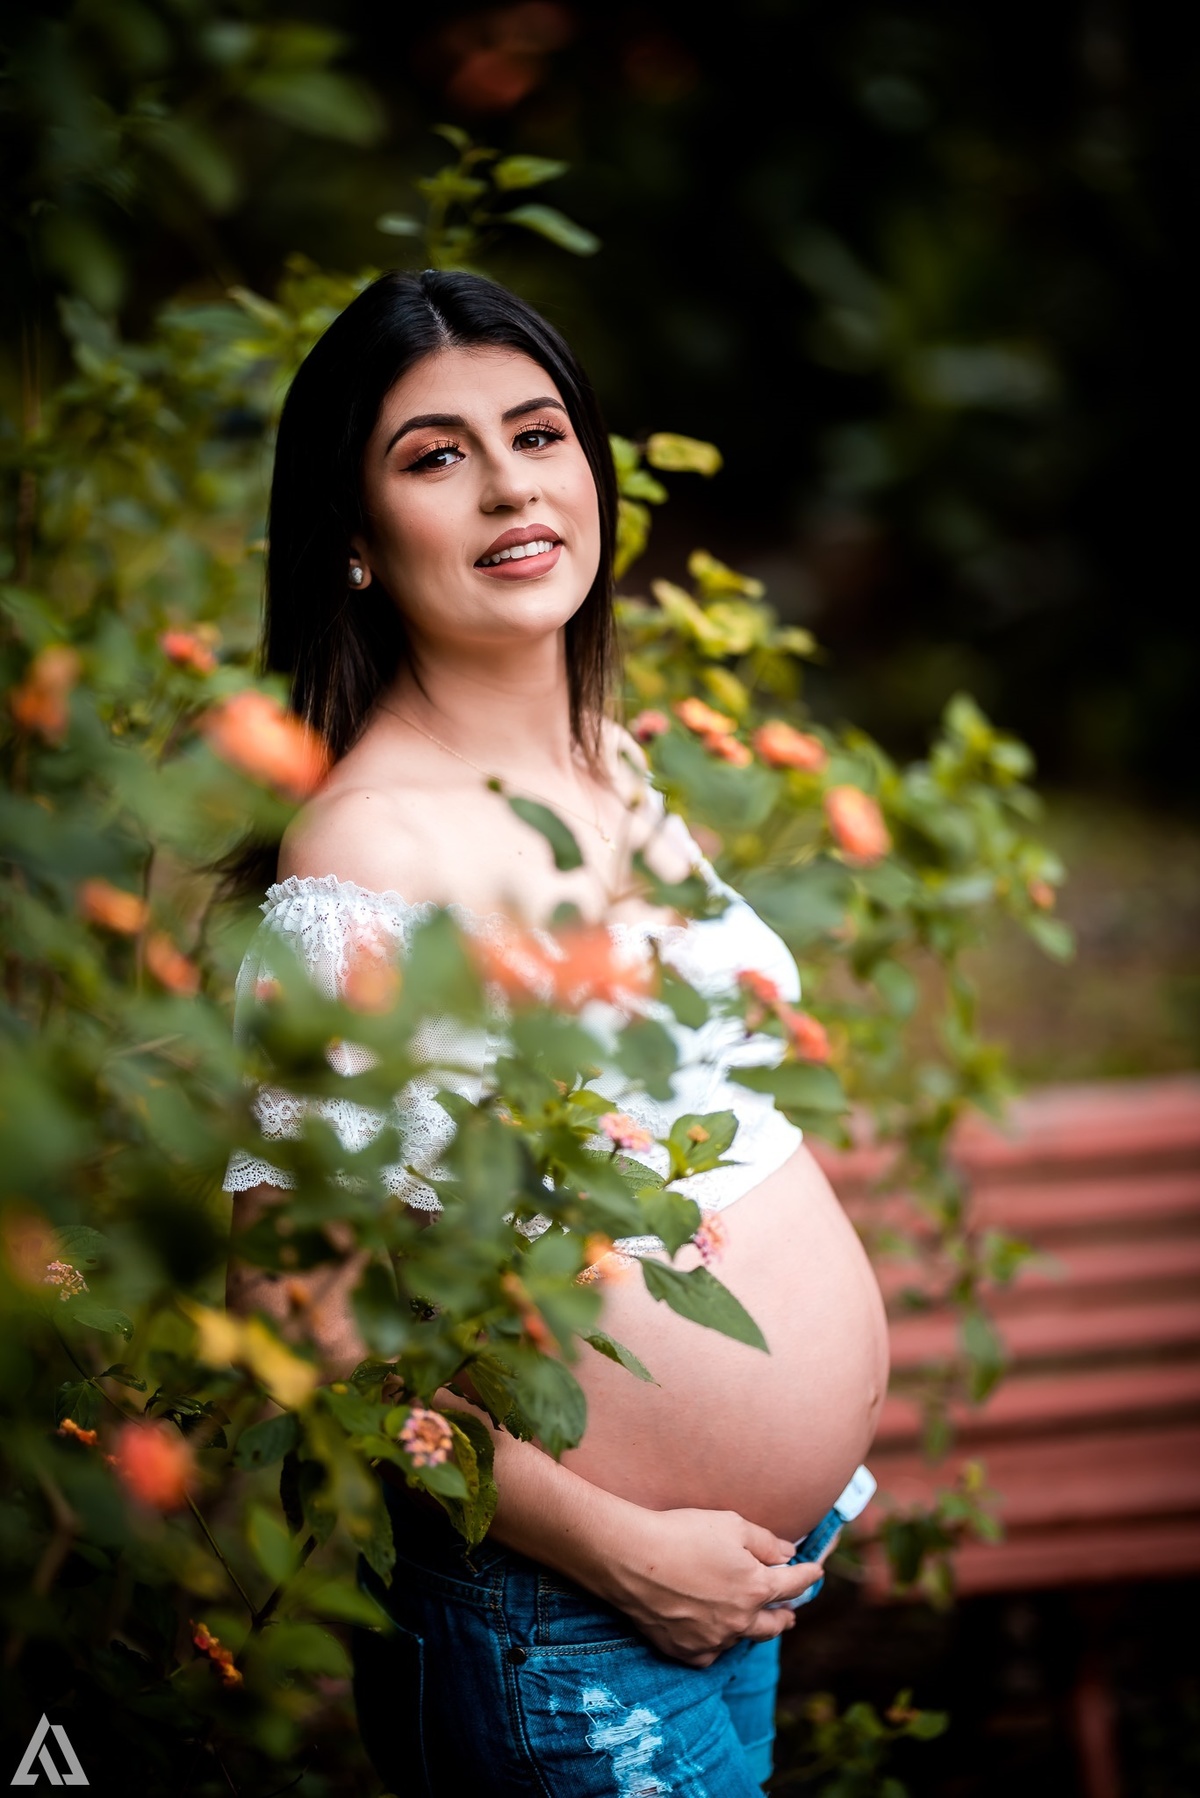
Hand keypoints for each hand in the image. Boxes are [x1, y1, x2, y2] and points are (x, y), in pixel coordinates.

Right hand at [598, 1506, 832, 1667]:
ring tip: (749, 1620)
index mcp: (756, 1588)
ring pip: (742, 1638)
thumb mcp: (731, 1524)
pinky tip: (713, 1635)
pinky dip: (716, 1643)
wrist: (631, 1558)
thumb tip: (789, 1554)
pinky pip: (711, 1653)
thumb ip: (766, 1542)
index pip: (794, 1585)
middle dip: (786, 1616)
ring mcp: (713, 1640)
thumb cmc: (683, 1533)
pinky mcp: (686, 1652)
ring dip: (749, 1628)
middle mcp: (740, 1621)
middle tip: (790, 1614)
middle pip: (775, 1625)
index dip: (808, 1575)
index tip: (815, 1571)